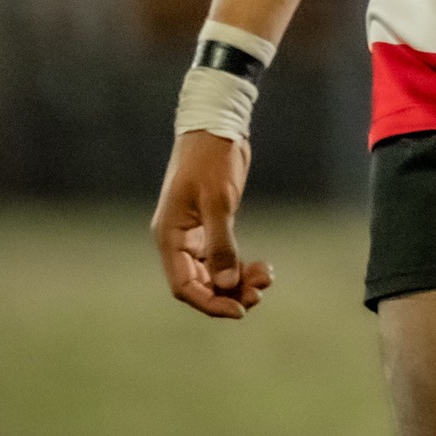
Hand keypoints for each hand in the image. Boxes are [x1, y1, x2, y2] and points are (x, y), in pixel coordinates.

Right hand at [151, 130, 273, 318]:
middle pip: (200, 284)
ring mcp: (195, 235)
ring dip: (238, 281)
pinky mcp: (211, 227)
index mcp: (169, 237)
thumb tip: (227, 285)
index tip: (239, 309)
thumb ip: (221, 244)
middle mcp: (179, 240)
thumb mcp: (218, 201)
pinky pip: (223, 258)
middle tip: (259, 293)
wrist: (216, 125)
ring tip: (266, 278)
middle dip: (229, 292)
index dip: (210, 303)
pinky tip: (262, 267)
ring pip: (214, 273)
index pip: (184, 285)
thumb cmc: (210, 158)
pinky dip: (240, 266)